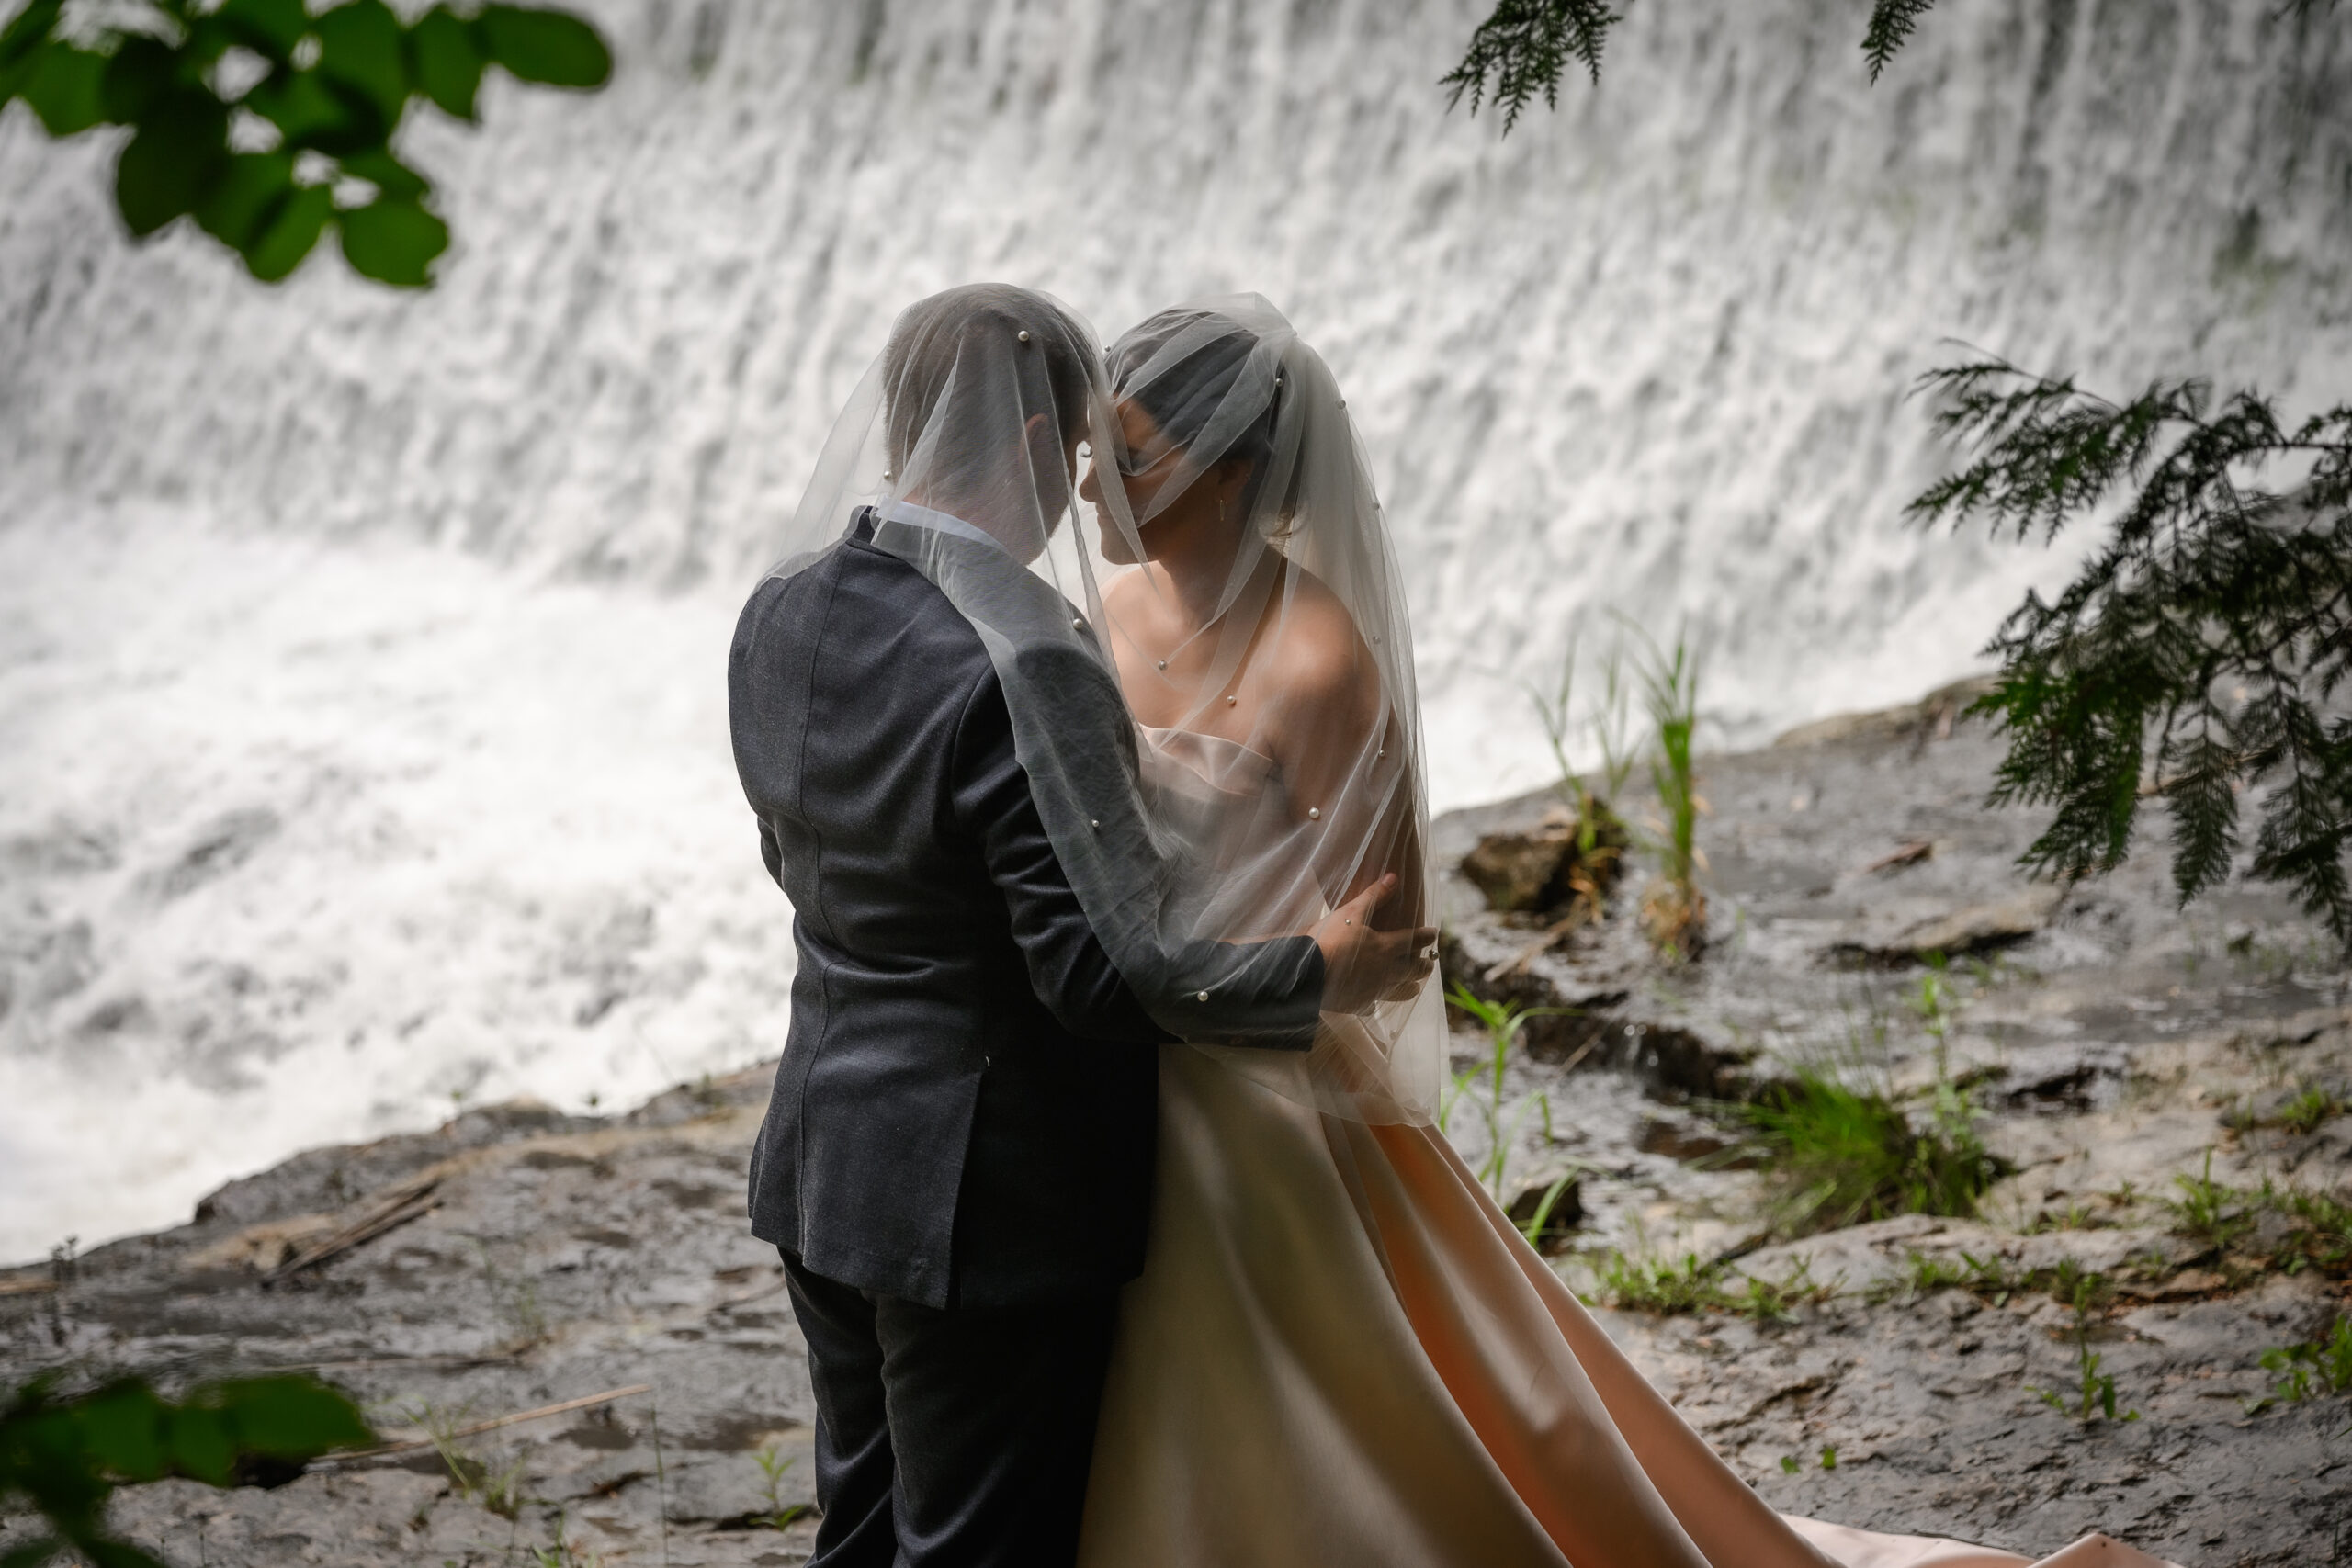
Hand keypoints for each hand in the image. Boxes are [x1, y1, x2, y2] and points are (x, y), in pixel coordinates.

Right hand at [1310, 873, 1437, 1013]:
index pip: (1415, 940)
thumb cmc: (1329, 939)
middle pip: (1414, 970)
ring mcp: (1374, 991)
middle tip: (1429, 963)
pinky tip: (1373, 1002)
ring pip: (1401, 992)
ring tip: (1414, 986)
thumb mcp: (1351, 912)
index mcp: (1387, 947)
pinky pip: (1372, 1005)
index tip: (1434, 934)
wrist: (1307, 973)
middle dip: (1424, 966)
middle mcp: (1387, 972)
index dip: (1427, 936)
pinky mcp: (1358, 1004)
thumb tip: (1393, 877)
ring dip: (1410, 987)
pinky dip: (1375, 1002)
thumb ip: (1374, 896)